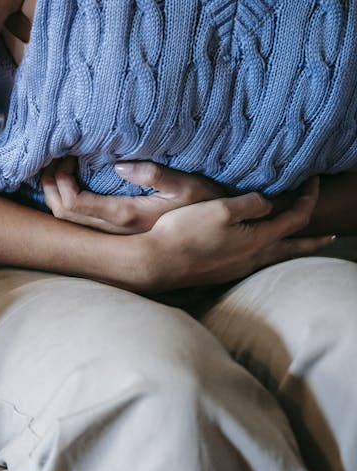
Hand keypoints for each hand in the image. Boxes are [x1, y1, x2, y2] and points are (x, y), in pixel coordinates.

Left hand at [41, 158, 224, 233]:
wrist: (217, 237)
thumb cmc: (206, 206)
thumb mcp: (189, 186)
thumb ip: (156, 175)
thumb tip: (119, 166)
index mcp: (126, 216)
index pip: (74, 204)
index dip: (60, 181)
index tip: (66, 156)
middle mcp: (114, 231)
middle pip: (62, 215)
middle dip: (50, 186)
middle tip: (54, 158)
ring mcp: (114, 235)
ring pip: (67, 222)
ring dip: (55, 195)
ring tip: (58, 168)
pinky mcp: (117, 233)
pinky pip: (79, 222)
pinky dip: (66, 202)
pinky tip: (70, 184)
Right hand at [141, 177, 334, 289]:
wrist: (156, 262)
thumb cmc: (185, 233)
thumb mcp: (220, 208)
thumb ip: (250, 203)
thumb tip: (267, 203)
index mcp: (257, 240)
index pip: (296, 218)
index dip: (308, 198)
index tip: (313, 181)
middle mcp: (252, 258)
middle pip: (293, 248)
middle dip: (313, 241)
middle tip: (331, 237)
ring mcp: (236, 268)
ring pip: (274, 257)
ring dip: (290, 248)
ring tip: (297, 245)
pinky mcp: (220, 272)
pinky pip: (254, 261)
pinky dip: (267, 252)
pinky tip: (256, 251)